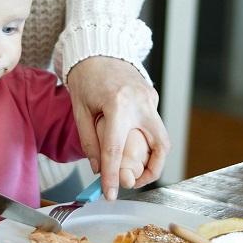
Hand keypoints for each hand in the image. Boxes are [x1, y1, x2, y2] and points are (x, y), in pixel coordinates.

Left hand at [66, 56, 169, 199]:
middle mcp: (141, 102)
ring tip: (135, 168)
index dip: (112, 176)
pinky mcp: (152, 96)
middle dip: (152, 170)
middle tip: (135, 183)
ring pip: (162, 137)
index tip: (110, 194)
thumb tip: (99, 168)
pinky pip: (154, 124)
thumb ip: (90, 141)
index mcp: (118, 105)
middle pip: (159, 146)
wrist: (98, 48)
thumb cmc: (85, 77)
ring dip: (153, 157)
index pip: (116, 151)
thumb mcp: (80, 110)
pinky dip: (146, 139)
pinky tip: (132, 143)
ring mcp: (150, 98)